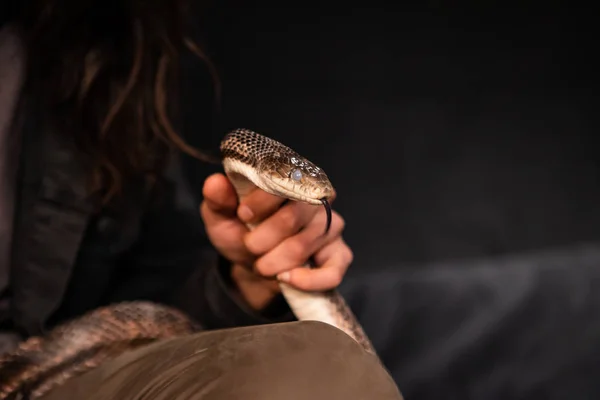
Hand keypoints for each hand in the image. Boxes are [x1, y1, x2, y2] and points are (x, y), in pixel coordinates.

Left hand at [200, 173, 352, 309]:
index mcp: (291, 181)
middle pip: (293, 217)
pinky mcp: (339, 255)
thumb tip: (215, 183)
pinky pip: (331, 271)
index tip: (243, 215)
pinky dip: (307, 280)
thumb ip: (218, 199)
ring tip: (261, 263)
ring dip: (273, 262)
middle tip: (250, 246)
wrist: (252, 264)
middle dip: (262, 239)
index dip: (261, 202)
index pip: (284, 182)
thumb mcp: (222, 216)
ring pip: (302, 246)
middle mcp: (317, 199)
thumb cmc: (242, 232)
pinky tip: (286, 279)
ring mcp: (332, 227)